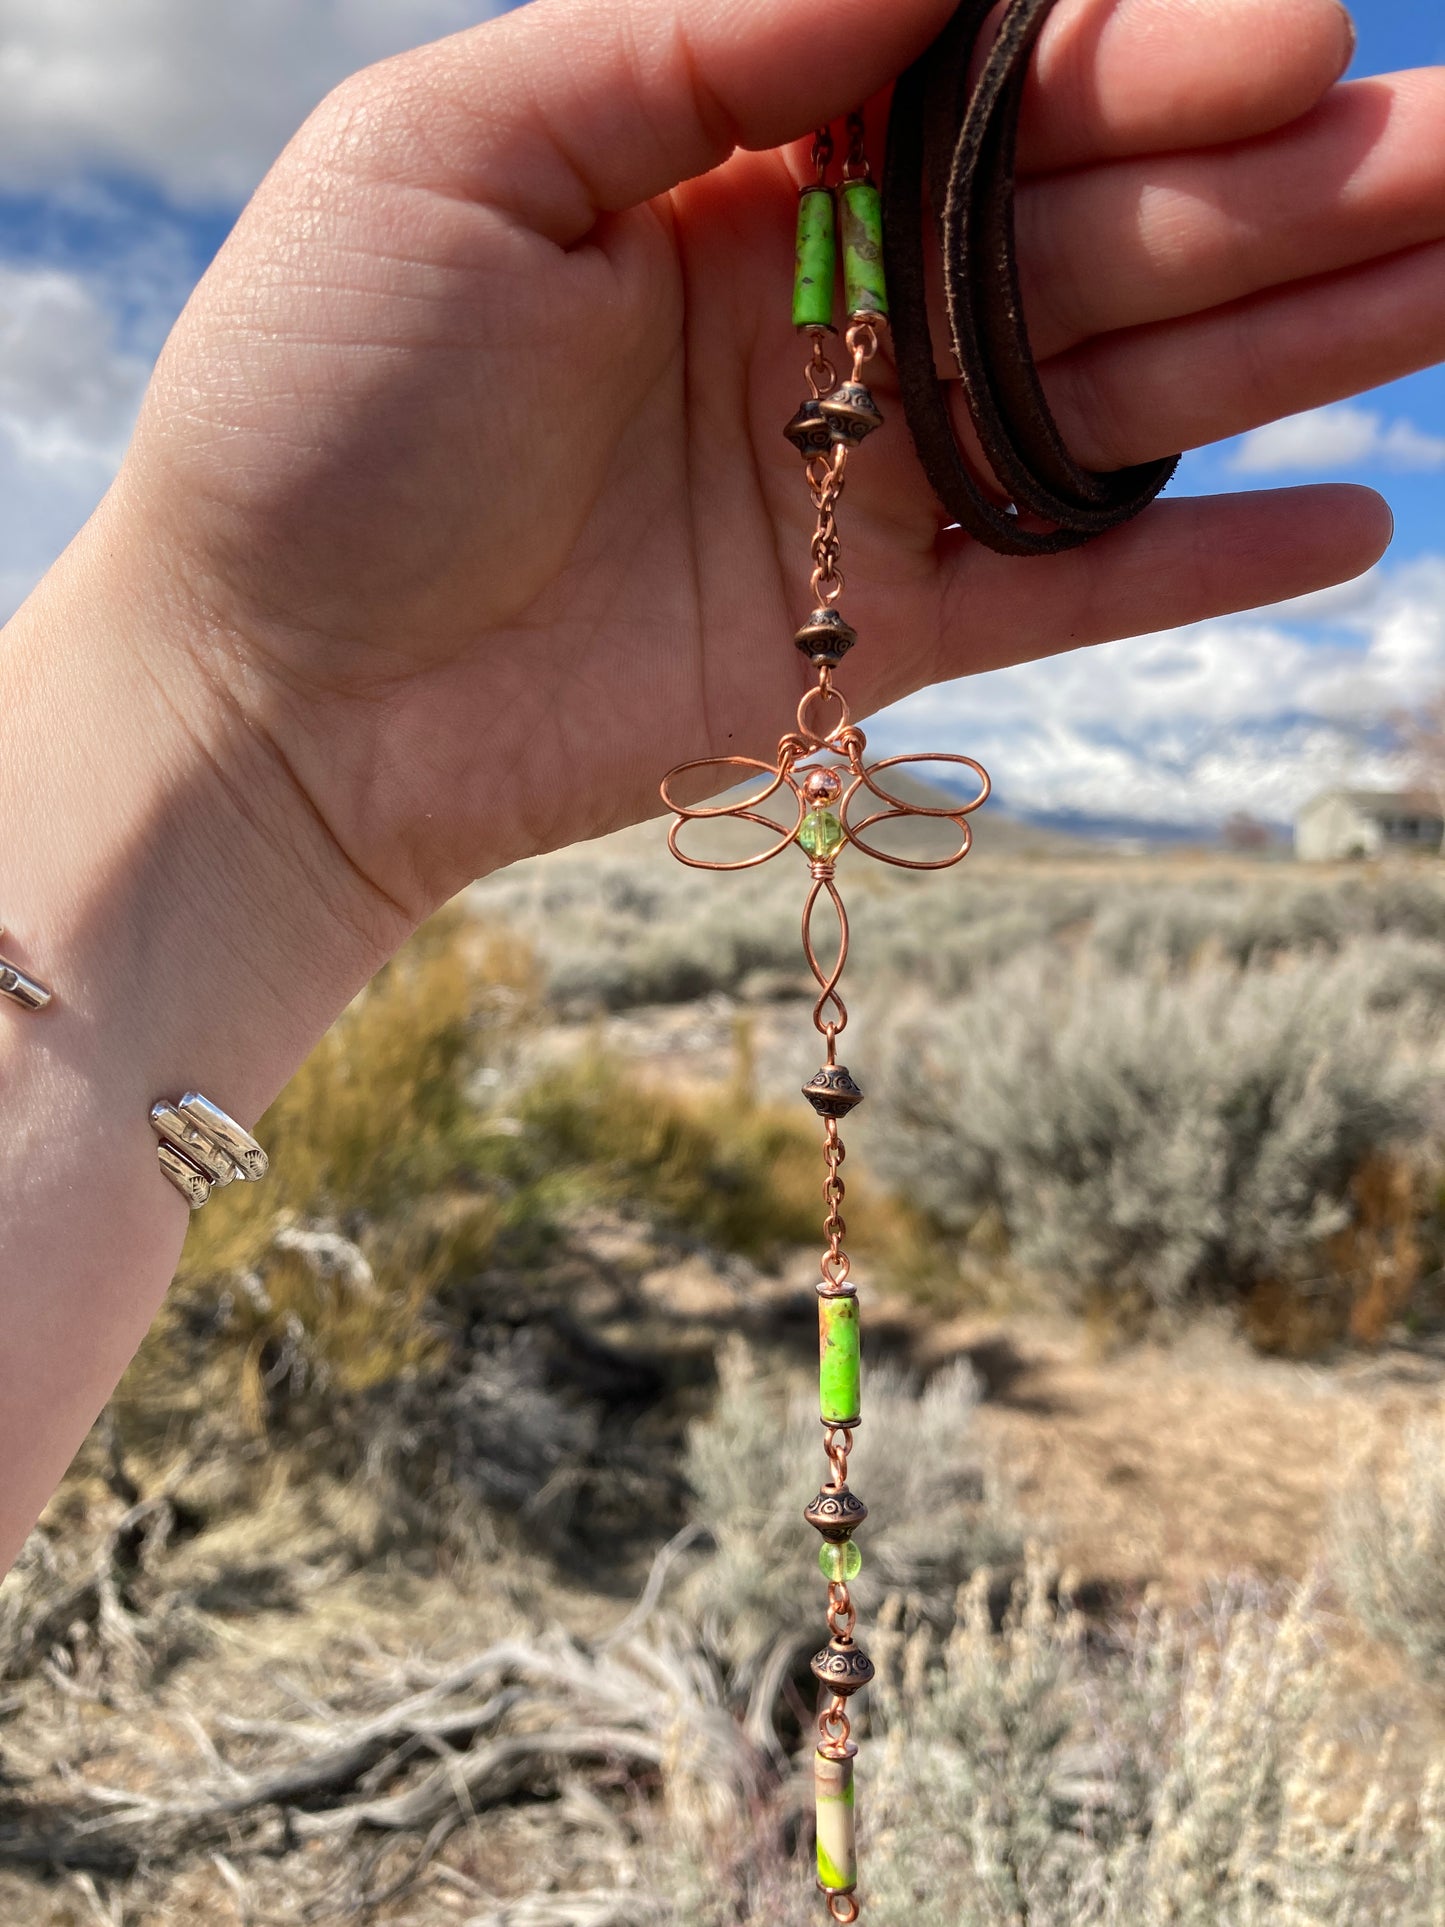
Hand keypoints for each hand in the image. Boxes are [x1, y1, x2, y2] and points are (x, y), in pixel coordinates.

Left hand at [104, 0, 1424, 926]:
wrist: (270, 689)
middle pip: (1102, 233)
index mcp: (747, 158)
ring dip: (1305, 341)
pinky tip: (1349, 519)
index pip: (997, 87)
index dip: (1151, 58)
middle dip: (1295, 186)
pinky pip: (1067, 596)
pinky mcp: (869, 644)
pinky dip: (1199, 565)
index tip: (1303, 36)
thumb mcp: (461, 154)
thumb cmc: (318, 405)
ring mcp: (865, 485)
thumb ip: (699, 31)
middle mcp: (836, 312)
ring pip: (1120, 400)